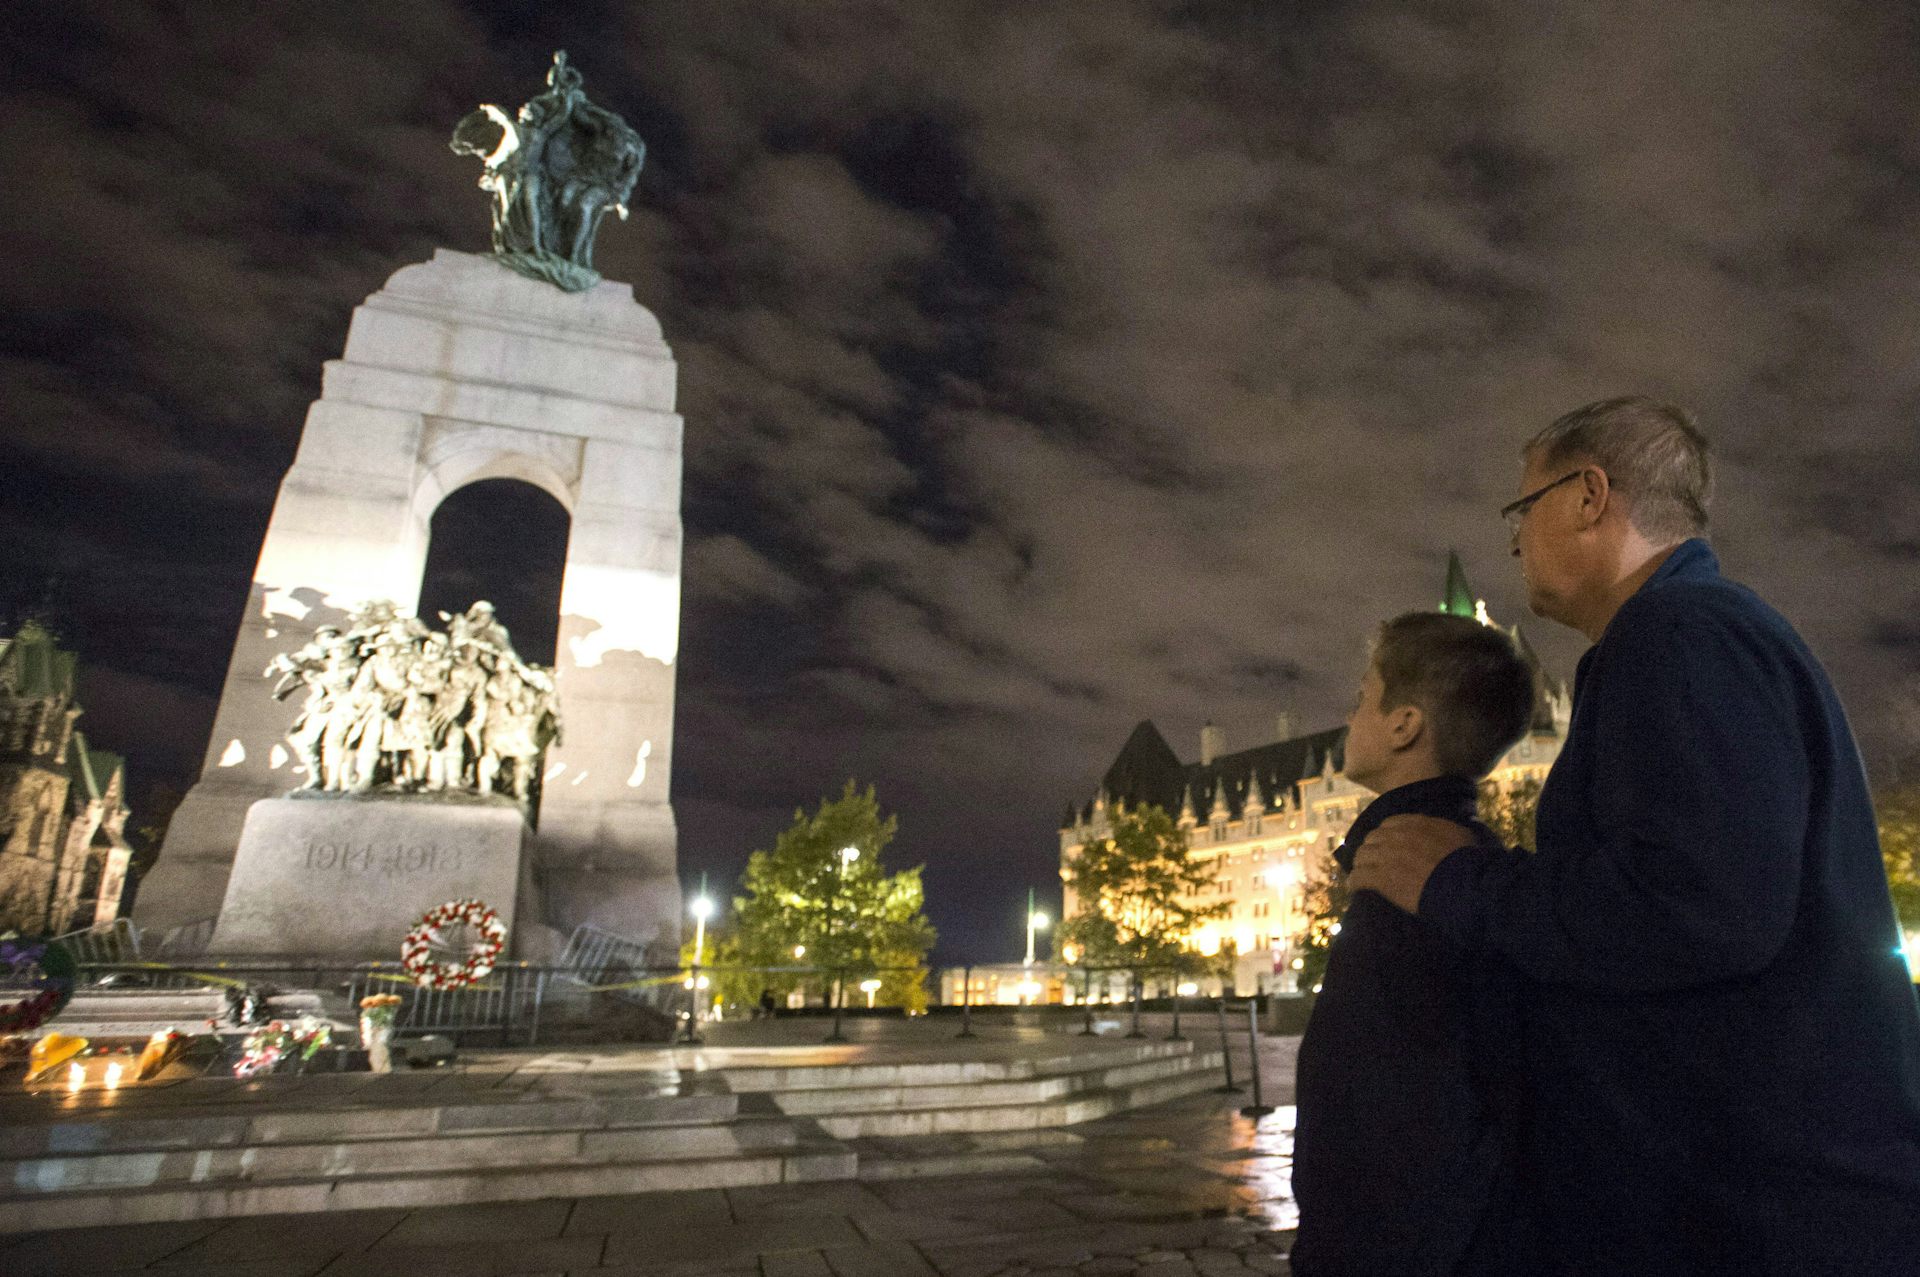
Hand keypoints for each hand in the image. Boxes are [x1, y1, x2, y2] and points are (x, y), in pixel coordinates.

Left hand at [1346, 814, 1475, 913]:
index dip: (1385, 836)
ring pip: (1361, 856)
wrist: (1465, 886)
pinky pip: (1358, 877)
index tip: (1386, 846)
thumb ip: (1444, 828)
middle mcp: (1398, 836)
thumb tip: (1442, 828)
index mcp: (1416, 823)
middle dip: (1371, 850)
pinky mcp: (1382, 879)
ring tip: (1362, 874)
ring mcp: (1387, 857)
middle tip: (1373, 862)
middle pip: (1371, 839)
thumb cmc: (1469, 863)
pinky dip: (1355, 882)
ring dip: (1361, 865)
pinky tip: (1355, 887)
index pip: (1389, 824)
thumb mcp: (1461, 835)